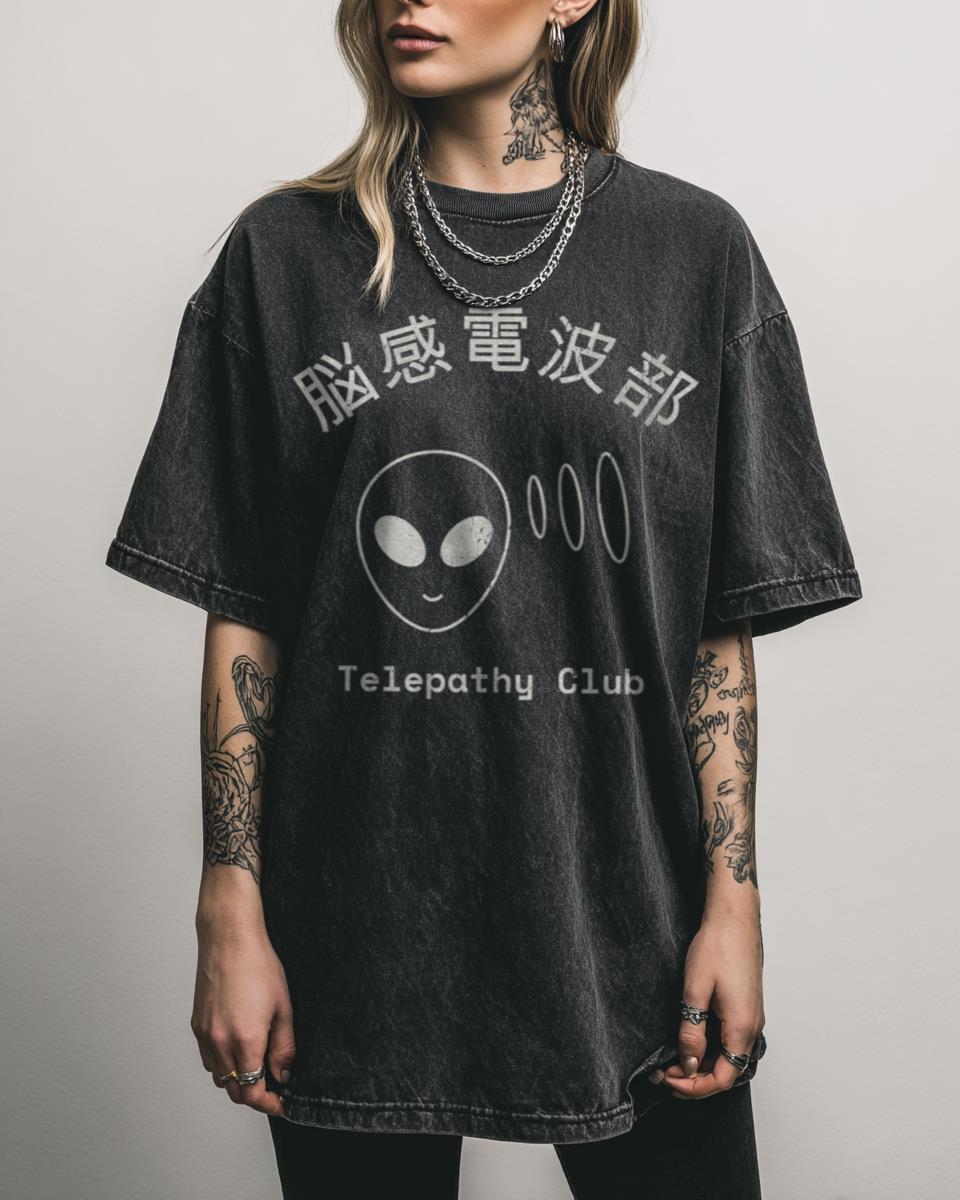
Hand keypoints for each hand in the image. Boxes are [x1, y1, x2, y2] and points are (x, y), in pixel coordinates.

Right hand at [191, 916, 295, 1116]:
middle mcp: (220, 1043)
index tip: (281, 1103)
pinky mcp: (196, 1026)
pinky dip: (223, 1065)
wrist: (229, 939)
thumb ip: (284, 1047)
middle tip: (274, 1088)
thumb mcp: (283, 1007)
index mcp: (245, 1040)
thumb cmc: (258, 966)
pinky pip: (208, 1059)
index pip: (252, 1092)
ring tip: (258, 1066)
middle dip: (255, 1095)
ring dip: (238, 1081)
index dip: (268, 1104)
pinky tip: (238, 1050)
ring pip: (219, 1077)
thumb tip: (284, 1074)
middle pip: (234, 1091)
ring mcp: (205, 1035)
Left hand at [658, 909, 764, 1099]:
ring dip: (703, 1064)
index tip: (668, 1079)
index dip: (694, 1087)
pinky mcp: (747, 1008)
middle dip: (695, 1078)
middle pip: (727, 1071)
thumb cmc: (717, 946)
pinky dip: (711, 1049)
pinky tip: (691, 1041)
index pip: (722, 1078)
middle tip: (665, 1072)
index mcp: (742, 1027)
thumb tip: (689, 1064)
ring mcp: (752, 1017)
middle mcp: (753, 1027)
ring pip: (729, 1057)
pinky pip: (731, 1040)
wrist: (734, 918)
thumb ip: (692, 1031)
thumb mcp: (695, 990)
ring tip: (673, 1059)